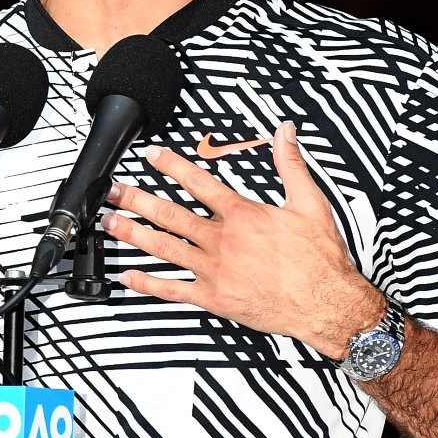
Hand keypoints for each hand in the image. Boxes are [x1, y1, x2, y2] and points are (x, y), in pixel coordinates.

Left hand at [105, 120, 384, 356]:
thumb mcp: (311, 203)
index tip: (152, 156)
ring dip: (133, 234)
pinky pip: (173, 290)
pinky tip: (129, 275)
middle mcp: (223, 241)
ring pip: (164, 248)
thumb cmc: (319, 260)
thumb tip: (285, 133)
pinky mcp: (214, 298)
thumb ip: (291, 165)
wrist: (327, 304)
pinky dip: (148, 283)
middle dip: (137, 199)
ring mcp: (215, 270)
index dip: (171, 166)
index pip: (198, 182)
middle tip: (114, 191)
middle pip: (170, 214)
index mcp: (243, 215)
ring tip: (110, 223)